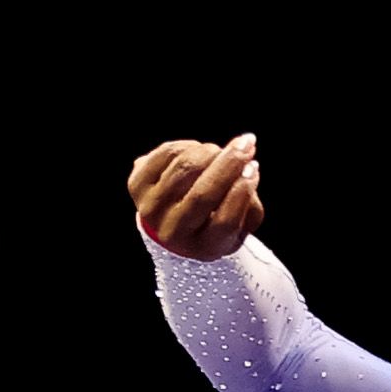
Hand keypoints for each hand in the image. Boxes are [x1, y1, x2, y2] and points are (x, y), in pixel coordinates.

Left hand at [129, 137, 262, 258]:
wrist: (173, 226)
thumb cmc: (214, 223)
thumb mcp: (240, 226)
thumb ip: (250, 204)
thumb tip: (248, 167)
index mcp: (204, 248)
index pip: (226, 221)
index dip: (242, 192)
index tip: (254, 168)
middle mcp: (172, 232)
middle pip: (202, 195)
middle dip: (229, 164)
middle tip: (247, 144)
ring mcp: (150, 209)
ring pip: (184, 169)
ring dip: (210, 152)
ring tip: (222, 151)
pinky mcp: (135, 185)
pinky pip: (166, 154)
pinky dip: (189, 146)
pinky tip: (200, 149)